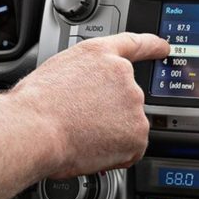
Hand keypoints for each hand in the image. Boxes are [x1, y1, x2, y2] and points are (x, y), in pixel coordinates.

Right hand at [11, 32, 169, 176]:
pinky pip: (132, 148)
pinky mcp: (138, 131)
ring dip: (113, 133)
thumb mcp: (57, 71)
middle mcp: (122, 74)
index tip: (164, 47)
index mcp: (99, 55)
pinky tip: (94, 149)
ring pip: (129, 124)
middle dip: (110, 113)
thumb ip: (83, 75)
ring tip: (82, 135)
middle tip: (81, 122)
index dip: (152, 46)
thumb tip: (86, 93)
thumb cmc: (35, 105)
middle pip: (126, 97)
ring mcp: (133, 103)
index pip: (134, 44)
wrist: (35, 129)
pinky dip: (117, 154)